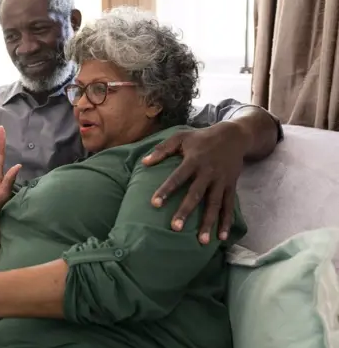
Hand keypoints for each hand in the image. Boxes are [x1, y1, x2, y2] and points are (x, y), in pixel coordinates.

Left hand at [142, 121, 248, 243]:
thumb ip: (162, 149)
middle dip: (186, 211)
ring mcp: (221, 181)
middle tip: (175, 228)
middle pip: (196, 194)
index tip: (154, 204)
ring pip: (214, 204)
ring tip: (201, 242)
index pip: (178, 177)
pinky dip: (226, 222)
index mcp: (193, 160)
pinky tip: (221, 237)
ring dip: (208, 223)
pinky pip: (229, 206)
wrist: (234, 136)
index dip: (166, 190)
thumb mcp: (181, 137)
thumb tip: (144, 163)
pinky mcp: (231, 187)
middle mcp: (208, 172)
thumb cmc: (201, 138)